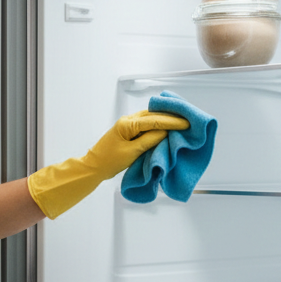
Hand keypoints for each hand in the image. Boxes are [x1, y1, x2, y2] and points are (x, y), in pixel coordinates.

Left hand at [28, 111, 188, 218]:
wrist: (93, 167)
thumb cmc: (109, 162)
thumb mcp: (131, 153)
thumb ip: (149, 141)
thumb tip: (164, 133)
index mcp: (128, 124)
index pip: (154, 120)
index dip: (171, 122)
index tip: (186, 123)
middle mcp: (128, 120)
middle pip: (153, 115)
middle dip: (171, 116)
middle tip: (187, 118)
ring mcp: (127, 124)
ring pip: (150, 117)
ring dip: (164, 119)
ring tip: (180, 121)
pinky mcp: (128, 130)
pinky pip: (145, 124)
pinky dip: (157, 124)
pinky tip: (165, 126)